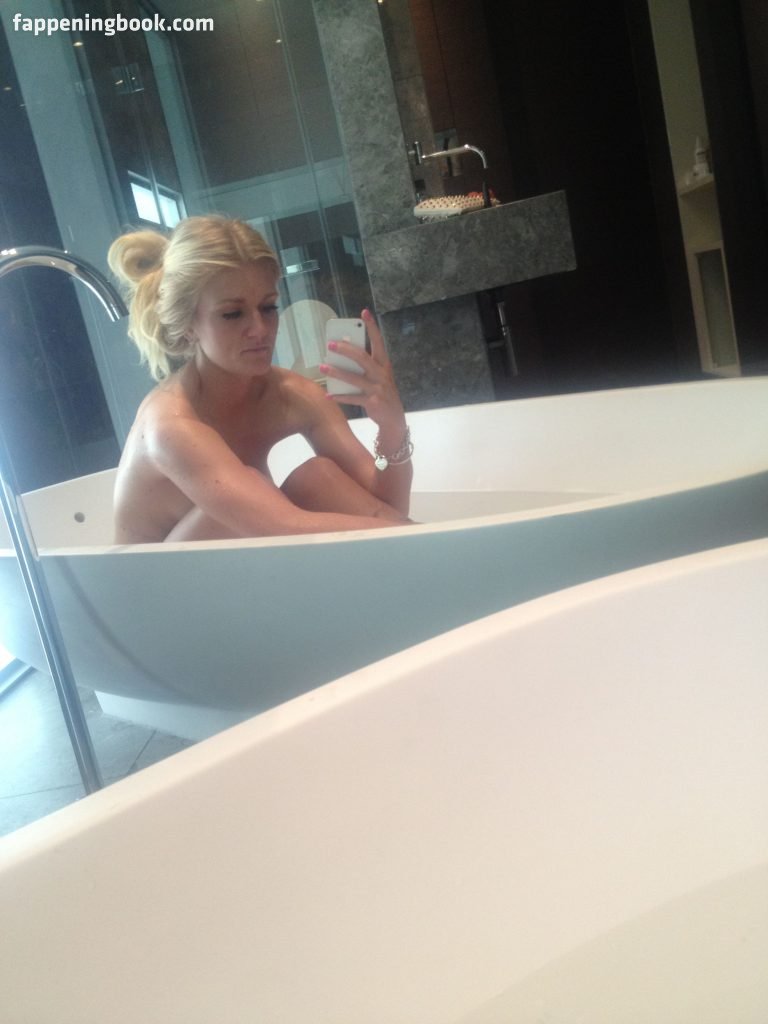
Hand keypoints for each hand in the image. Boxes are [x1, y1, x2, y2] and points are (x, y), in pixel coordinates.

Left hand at [321, 309, 405, 435]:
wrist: (394, 417)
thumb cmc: (382, 392)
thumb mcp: (378, 376)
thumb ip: (365, 365)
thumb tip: (343, 351)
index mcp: (384, 364)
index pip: (378, 341)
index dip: (372, 327)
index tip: (364, 312)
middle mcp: (381, 374)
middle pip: (362, 357)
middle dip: (345, 350)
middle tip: (330, 345)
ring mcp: (377, 388)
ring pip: (354, 378)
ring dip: (336, 372)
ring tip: (323, 367)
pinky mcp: (372, 401)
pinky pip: (352, 397)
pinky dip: (340, 396)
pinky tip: (329, 394)